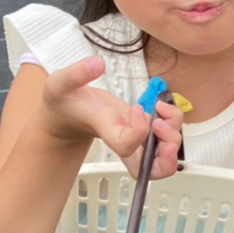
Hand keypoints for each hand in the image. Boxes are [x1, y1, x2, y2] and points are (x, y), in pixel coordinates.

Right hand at [34, 57, 183, 179]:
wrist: (66, 114)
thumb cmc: (63, 103)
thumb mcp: (60, 84)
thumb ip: (75, 74)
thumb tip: (97, 64)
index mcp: (106, 130)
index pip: (126, 145)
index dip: (138, 129)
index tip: (135, 107)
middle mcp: (124, 140)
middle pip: (153, 169)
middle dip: (168, 157)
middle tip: (163, 128)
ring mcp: (136, 138)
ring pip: (165, 155)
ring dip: (174, 135)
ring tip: (163, 111)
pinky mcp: (143, 130)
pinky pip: (166, 138)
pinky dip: (173, 124)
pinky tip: (162, 107)